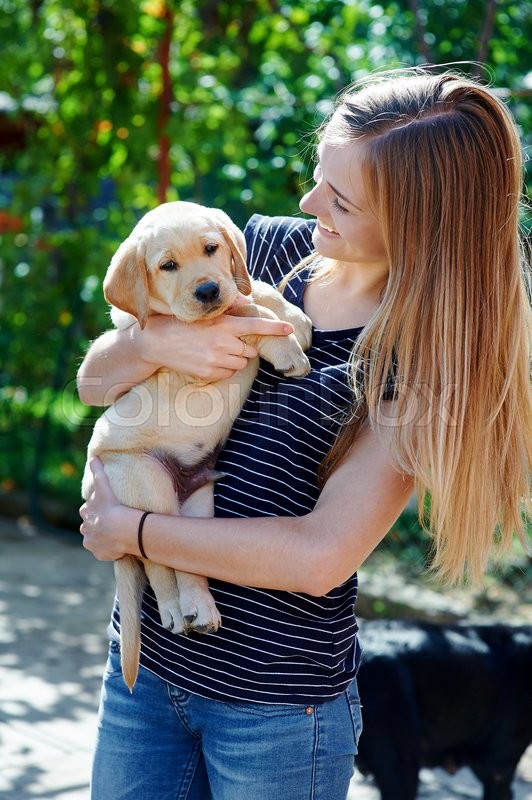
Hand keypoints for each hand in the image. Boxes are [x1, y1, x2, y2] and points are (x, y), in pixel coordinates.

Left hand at [79, 457, 136, 560]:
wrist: (121, 528)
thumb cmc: (113, 506)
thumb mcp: (103, 485)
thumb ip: (98, 471)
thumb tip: (93, 457)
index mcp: (86, 511)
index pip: (87, 509)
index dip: (95, 509)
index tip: (104, 509)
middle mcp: (86, 526)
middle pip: (88, 525)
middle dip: (95, 524)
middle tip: (109, 522)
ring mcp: (91, 540)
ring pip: (94, 538)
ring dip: (101, 537)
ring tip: (115, 535)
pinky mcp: (98, 552)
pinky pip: (102, 551)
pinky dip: (107, 549)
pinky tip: (117, 546)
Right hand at [134, 296, 293, 381]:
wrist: (156, 342)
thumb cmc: (182, 323)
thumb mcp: (205, 312)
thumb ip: (229, 308)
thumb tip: (249, 301)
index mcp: (223, 324)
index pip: (256, 326)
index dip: (275, 328)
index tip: (289, 329)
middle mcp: (222, 342)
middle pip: (249, 350)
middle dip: (243, 347)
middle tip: (225, 341)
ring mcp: (215, 359)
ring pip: (240, 363)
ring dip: (234, 359)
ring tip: (214, 350)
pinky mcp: (207, 373)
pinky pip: (228, 373)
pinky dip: (224, 368)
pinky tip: (208, 360)